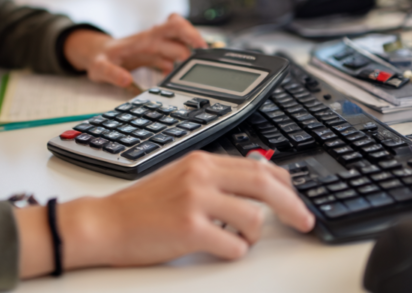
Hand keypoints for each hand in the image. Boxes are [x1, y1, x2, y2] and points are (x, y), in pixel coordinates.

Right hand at [15, 151, 315, 276]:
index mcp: (201, 160)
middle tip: (305, 222)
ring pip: (254, 219)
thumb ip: (215, 179)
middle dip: (293, 206)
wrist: (107, 223)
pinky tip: (217, 248)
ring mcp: (195, 200)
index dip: (286, 184)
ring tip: (234, 240)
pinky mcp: (190, 228)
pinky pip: (234, 246)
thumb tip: (256, 187)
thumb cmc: (144, 206)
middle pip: (265, 184)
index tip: (298, 198)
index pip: (258, 166)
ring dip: (252, 236)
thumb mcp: (181, 178)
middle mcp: (200, 174)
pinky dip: (233, 252)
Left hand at [63, 13, 207, 86]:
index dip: (190, 32)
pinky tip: (176, 76)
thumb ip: (112, 73)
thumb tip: (126, 80)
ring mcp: (155, 47)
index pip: (173, 26)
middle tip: (200, 61)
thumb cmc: (99, 57)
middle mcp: (153, 40)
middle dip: (195, 44)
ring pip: (179, 45)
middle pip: (182, 32)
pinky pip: (172, 58)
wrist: (96, 53)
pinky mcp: (154, 56)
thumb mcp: (100, 67)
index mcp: (145, 38)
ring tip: (190, 72)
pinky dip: (177, 66)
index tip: (201, 46)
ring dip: (188, 56)